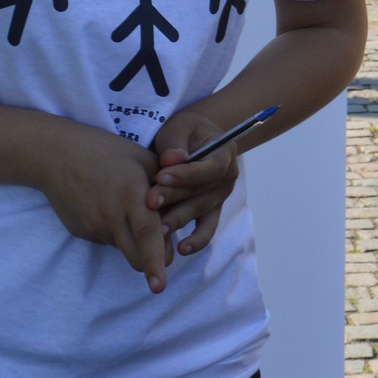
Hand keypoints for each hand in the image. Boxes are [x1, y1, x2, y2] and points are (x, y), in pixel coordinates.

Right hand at [34, 122, 171, 289]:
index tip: (160, 287)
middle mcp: (111, 216)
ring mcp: (93, 227)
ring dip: (133, 241)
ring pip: (123, 248)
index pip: (147, 235)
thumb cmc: (105, 151)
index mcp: (131, 195)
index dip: (154, 262)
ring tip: (128, 209)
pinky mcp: (81, 232)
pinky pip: (107, 240)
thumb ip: (168, 184)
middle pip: (136, 257)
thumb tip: (188, 203)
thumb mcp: (142, 158)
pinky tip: (108, 207)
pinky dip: (115, 232)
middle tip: (162, 245)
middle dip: (153, 262)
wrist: (55, 155)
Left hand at [149, 105, 249, 256]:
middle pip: (201, 192)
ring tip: (156, 227)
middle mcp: (227, 177)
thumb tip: (173, 159)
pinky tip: (182, 249)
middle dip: (174, 197)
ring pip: (199, 210)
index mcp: (224, 153)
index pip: (207, 168)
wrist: (194, 140)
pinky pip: (207, 229)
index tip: (160, 176)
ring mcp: (220, 197)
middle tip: (150, 202)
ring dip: (177, 218)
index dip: (185, 174)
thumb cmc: (184, 132)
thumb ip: (175, 143)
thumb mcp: (179, 128)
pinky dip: (197, 240)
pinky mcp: (211, 211)